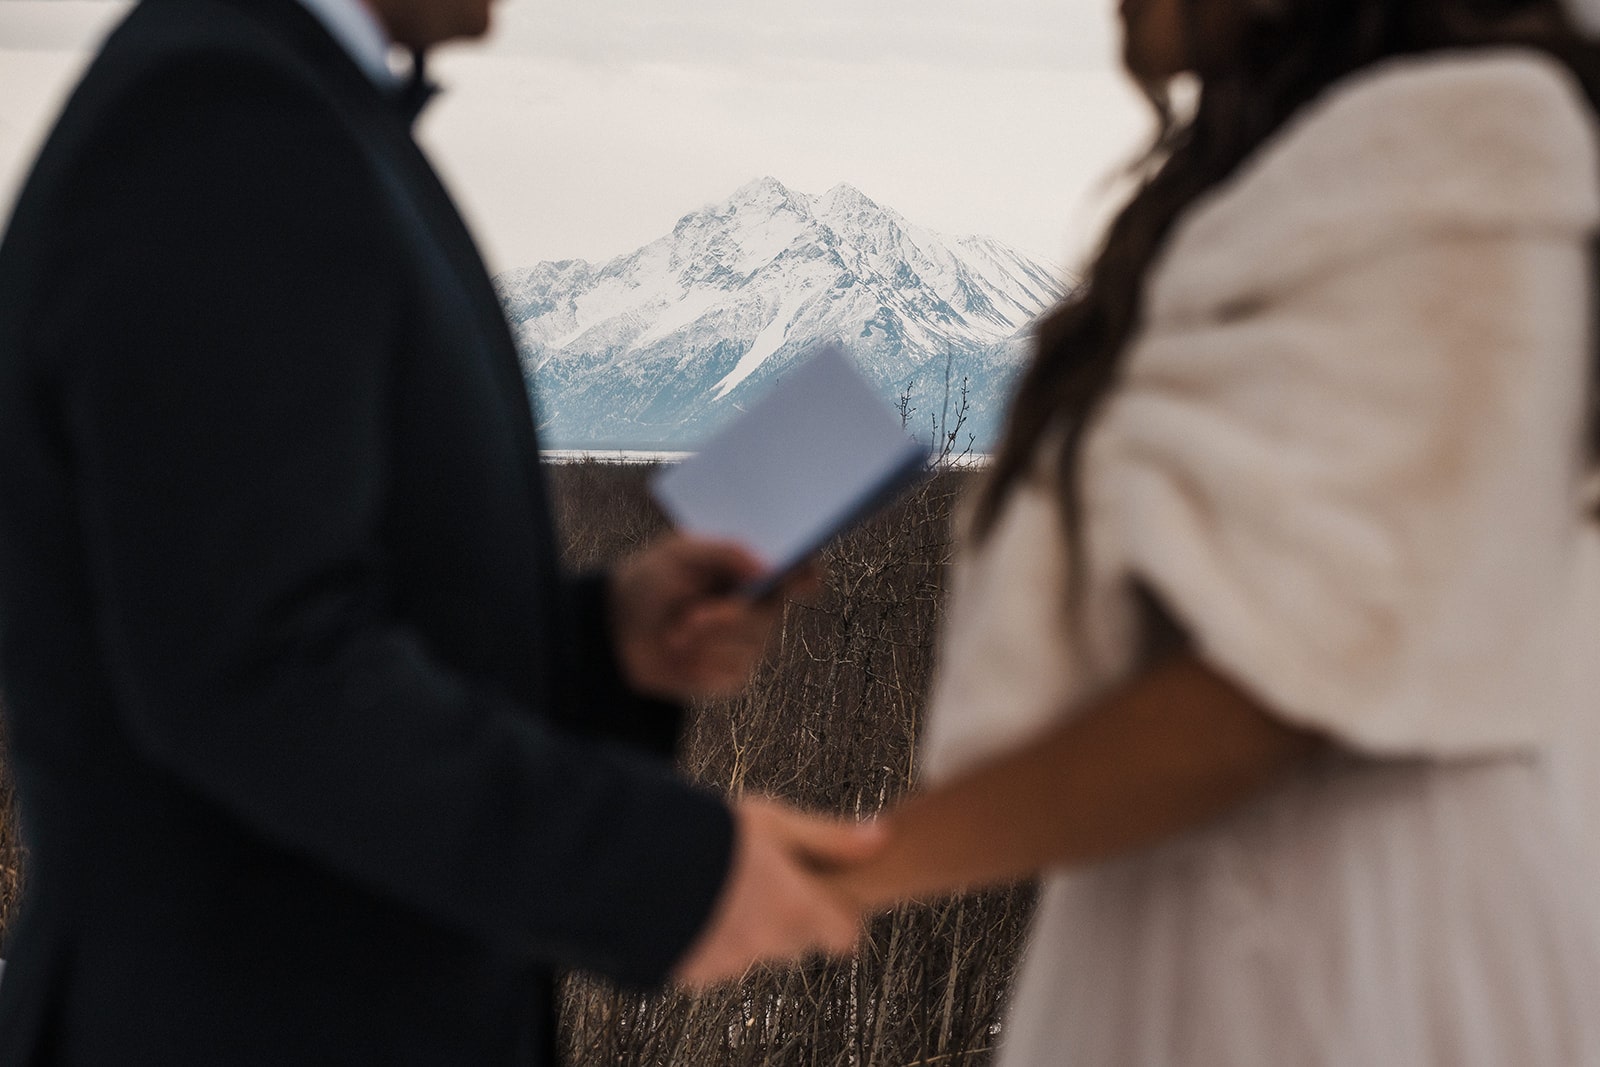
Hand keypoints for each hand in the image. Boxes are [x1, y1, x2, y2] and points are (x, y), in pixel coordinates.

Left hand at [610, 535, 819, 699]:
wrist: (616, 629)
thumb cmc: (651, 581)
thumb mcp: (678, 553)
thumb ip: (724, 551)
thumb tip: (769, 568)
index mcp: (753, 571)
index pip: (798, 572)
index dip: (806, 573)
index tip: (802, 575)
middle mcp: (760, 608)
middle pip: (769, 613)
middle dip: (728, 616)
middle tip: (689, 618)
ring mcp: (749, 645)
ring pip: (748, 645)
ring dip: (704, 639)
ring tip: (674, 633)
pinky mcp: (732, 676)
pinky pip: (729, 671)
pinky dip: (697, 662)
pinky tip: (679, 653)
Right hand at [673, 798, 884, 987]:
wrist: (630, 861)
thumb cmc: (710, 833)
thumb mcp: (774, 822)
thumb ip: (830, 837)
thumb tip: (881, 837)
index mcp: (796, 910)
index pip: (844, 936)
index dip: (837, 914)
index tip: (821, 891)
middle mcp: (768, 945)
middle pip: (797, 939)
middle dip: (788, 914)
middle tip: (761, 874)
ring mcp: (728, 963)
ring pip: (754, 949)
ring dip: (746, 925)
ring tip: (719, 882)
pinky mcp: (691, 972)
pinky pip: (715, 958)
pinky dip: (711, 936)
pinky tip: (693, 903)